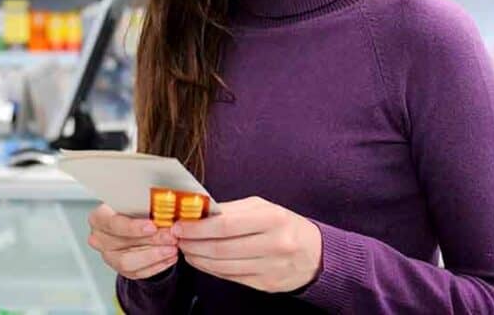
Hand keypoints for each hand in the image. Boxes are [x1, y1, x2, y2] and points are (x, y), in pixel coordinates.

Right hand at [87, 204, 178, 279]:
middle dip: (151, 241)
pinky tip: (169, 258)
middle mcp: (100, 239)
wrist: (133, 225)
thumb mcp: (136, 203)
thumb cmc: (133, 210)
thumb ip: (145, 207)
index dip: (132, 227)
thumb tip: (165, 212)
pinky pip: (138, 273)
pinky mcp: (120, 269)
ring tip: (172, 249)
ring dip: (154, 256)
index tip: (152, 227)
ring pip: (128, 263)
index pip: (113, 223)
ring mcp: (109, 256)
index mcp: (99, 218)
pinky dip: (157, 266)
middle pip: (123, 244)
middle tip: (170, 236)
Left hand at [173, 197, 322, 292]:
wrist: (316, 254)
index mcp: (273, 219)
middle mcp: (274, 245)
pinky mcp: (266, 285)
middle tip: (177, 238)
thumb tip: (198, 212)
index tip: (179, 225)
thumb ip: (231, 210)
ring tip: (186, 249)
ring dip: (197, 258)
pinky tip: (202, 260)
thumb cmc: (284, 225)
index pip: (225, 226)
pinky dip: (211, 269)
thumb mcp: (263, 208)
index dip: (197, 228)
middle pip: (221, 248)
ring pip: (223, 266)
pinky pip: (231, 277)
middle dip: (192, 244)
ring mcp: (270, 268)